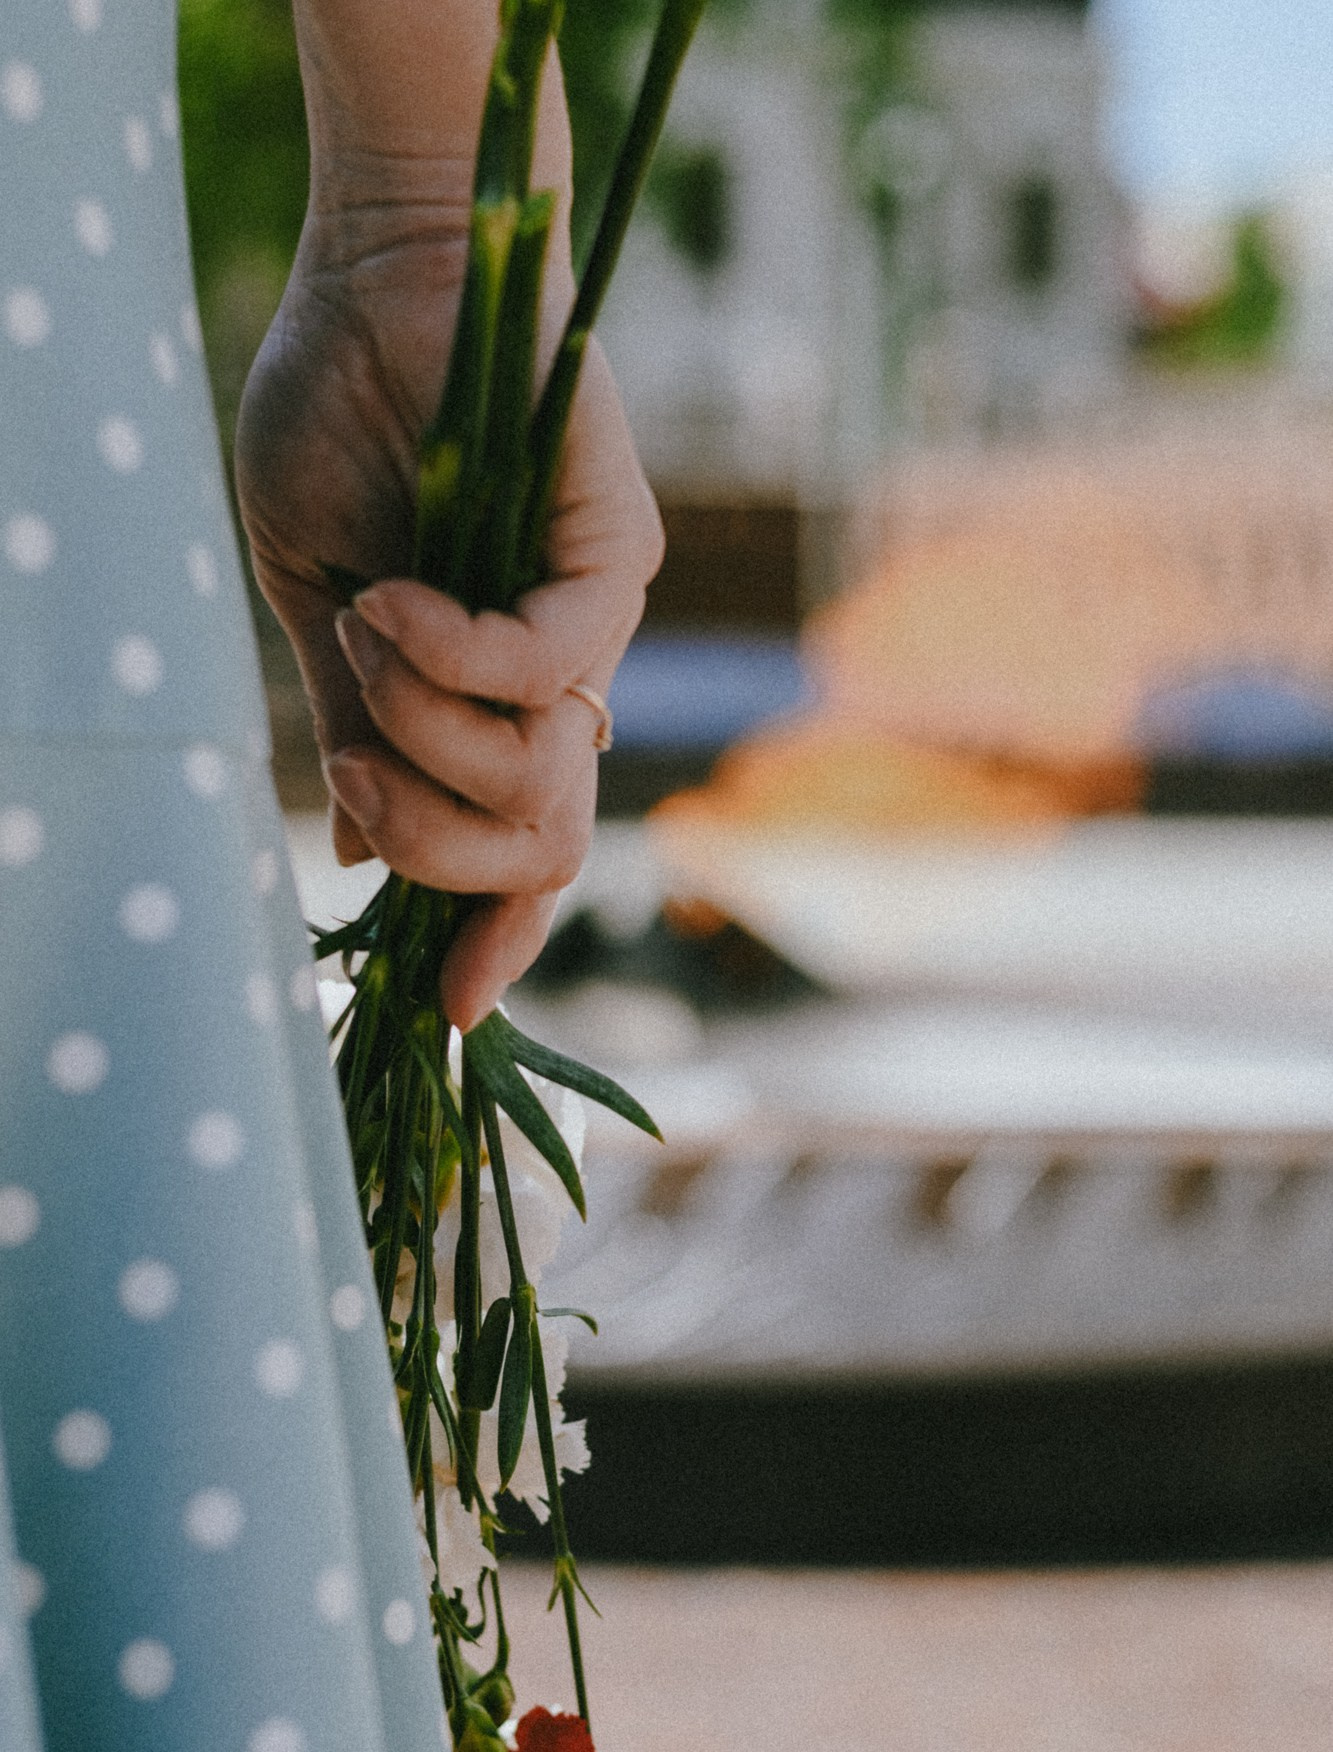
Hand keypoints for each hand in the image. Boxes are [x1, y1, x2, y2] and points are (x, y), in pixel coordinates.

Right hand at [235, 155, 661, 1029]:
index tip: (447, 1012)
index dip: (498, 941)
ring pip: (542, 774)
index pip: (530, 853)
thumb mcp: (317, 603)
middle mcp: (567, 678)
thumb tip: (361, 858)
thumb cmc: (346, 422)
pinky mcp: (615, 555)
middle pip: (546, 848)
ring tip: (371, 623)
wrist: (378, 279)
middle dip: (436, 846)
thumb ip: (354, 732)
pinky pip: (545, 671)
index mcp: (499, 700)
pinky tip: (392, 596)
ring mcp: (600, 622)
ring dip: (423, 732)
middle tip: (362, 765)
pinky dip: (448, 655)